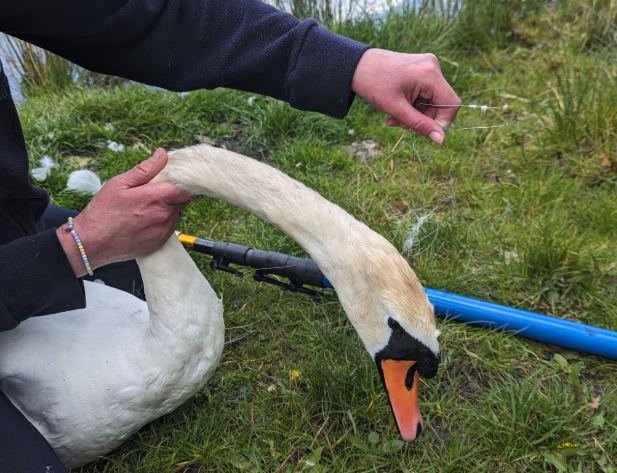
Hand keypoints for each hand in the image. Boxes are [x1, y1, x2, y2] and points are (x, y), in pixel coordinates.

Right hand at [57, 148, 194, 276]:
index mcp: (156, 199)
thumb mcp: (120, 184)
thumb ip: (145, 169)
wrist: (91, 244)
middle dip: (174, 193)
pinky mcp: (161, 242)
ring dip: (169, 207)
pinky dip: (163, 221)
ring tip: (147, 206)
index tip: (181, 177)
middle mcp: (164, 216)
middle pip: (183, 200)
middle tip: (156, 190)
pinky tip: (145, 219)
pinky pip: (169, 227)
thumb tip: (162, 154)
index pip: (187, 189)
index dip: (187, 181)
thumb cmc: (103, 212)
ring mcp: (164, 231)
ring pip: (176, 213)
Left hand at [351, 49, 460, 144]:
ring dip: (414, 113)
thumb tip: (440, 140)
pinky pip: (425, 92)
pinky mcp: (422, 68)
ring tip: (393, 116)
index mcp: (429, 74)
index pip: (452, 104)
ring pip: (431, 100)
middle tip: (399, 123)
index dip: (442, 122)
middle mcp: (433, 66)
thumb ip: (420, 125)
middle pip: (440, 104)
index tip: (425, 131)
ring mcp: (428, 65)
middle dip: (421, 118)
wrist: (357, 66)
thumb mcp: (396, 109)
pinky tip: (397, 106)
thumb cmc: (373, 85)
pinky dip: (413, 103)